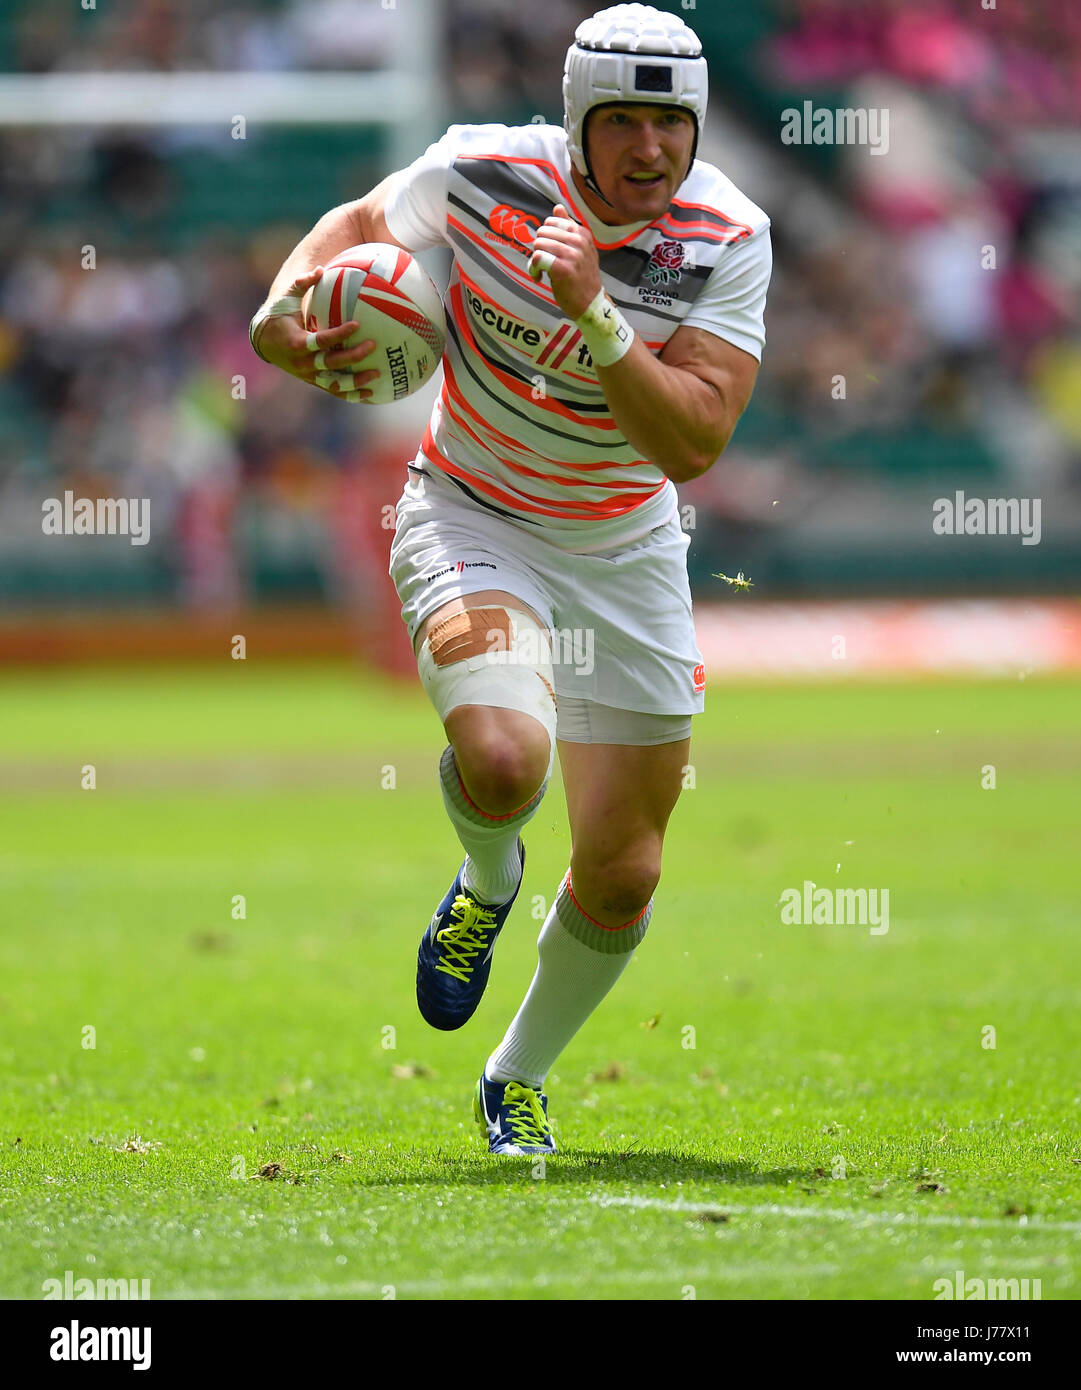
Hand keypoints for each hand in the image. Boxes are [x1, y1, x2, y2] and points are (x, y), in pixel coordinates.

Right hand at [255, 266, 380, 400]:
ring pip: (335, 383)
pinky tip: (370, 394)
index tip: (357, 325)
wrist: (264, 341)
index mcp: (297, 343)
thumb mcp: (286, 298)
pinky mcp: (315, 382)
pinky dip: (352, 394)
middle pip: (331, 363)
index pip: (321, 340)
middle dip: (353, 356)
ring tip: (377, 375)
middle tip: (373, 346)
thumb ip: (303, 283)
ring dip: (356, 382)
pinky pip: (335, 391)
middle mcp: (303, 363)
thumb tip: (320, 269)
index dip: (339, 334)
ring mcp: (309, 375)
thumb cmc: (279, 315)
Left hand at [527, 204, 601, 320]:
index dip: (545, 237)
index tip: (549, 252)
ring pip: (538, 244)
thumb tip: (558, 207)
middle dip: (538, 248)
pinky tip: (539, 278)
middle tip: (543, 263)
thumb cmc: (581, 277)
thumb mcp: (579, 249)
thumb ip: (568, 227)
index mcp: (582, 234)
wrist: (590, 303)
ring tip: (541, 272)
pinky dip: (533, 269)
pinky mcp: (564, 269)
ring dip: (534, 260)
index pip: (552, 221)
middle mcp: (579, 241)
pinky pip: (537, 258)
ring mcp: (573, 255)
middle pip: (542, 232)